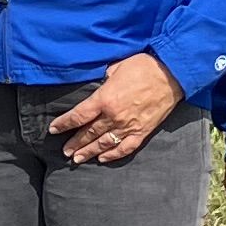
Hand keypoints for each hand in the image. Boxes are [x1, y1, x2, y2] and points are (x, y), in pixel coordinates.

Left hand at [49, 53, 179, 165]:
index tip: (54, 130)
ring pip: (104, 144)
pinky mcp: (142, 132)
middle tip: (65, 152)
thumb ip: (103, 79)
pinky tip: (103, 159)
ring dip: (89, 152)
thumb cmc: (144, 66)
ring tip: (78, 159)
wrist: (172, 74)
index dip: (64, 124)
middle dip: (74, 143)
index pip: (78, 116)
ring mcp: (128, 126)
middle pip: (88, 133)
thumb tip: (98, 84)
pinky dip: (113, 155)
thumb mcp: (117, 66)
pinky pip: (125, 148)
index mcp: (104, 99)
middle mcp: (113, 116)